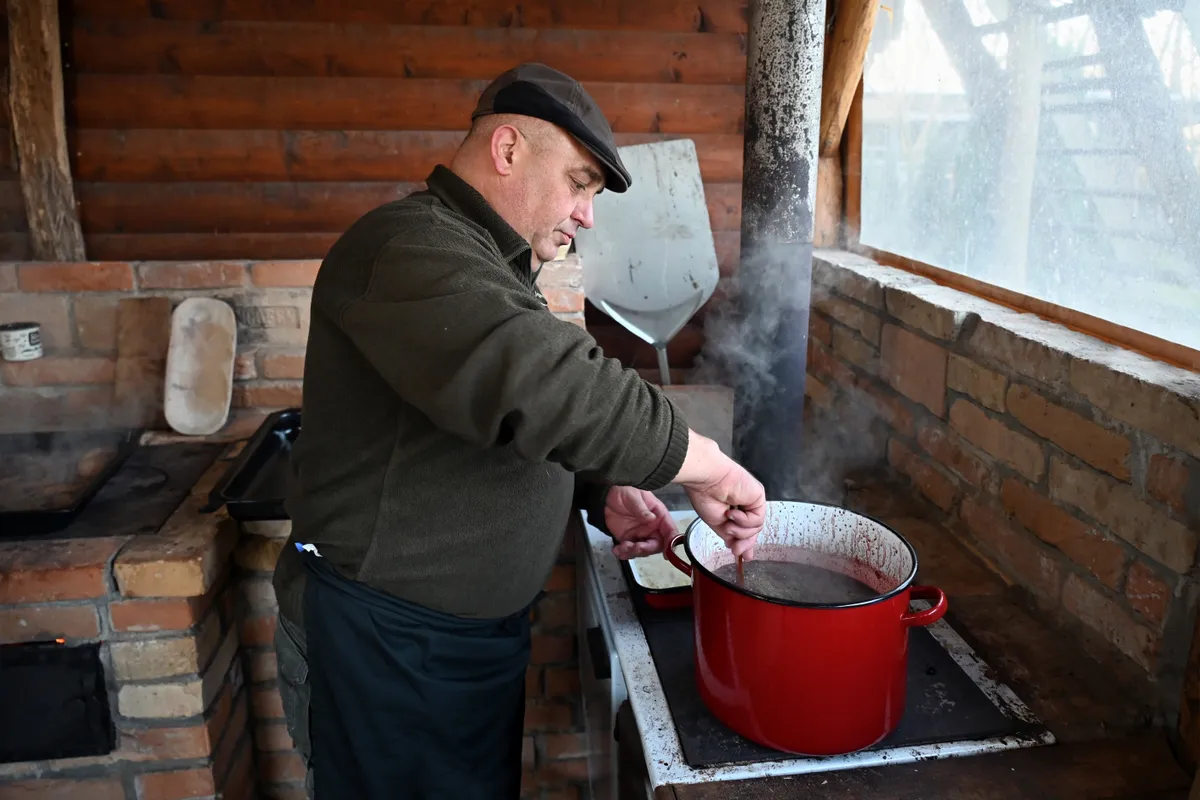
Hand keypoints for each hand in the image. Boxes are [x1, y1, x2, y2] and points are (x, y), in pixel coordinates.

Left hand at [605, 486, 677, 559]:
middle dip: (647, 549)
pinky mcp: (628, 539)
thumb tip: (652, 519)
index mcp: (659, 516)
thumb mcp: (634, 496)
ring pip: (643, 551)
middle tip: (635, 547)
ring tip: (622, 547)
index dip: (671, 542)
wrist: (607, 494)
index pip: (670, 531)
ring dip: (633, 552)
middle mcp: (653, 528)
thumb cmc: (625, 490)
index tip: (667, 552)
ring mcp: (640, 535)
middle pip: (657, 545)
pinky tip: (617, 550)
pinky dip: (623, 553)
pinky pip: (629, 551)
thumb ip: (642, 509)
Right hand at [672, 431, 766, 557]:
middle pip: (753, 531)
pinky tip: (733, 513)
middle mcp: (745, 505)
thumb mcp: (716, 524)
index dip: (745, 543)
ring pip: (755, 528)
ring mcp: (752, 501)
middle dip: (744, 542)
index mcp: (734, 510)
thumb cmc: (704, 496)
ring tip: (728, 522)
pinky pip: (757, 519)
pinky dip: (744, 520)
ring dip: (740, 530)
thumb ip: (729, 536)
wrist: (706, 480)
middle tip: (735, 549)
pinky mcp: (758, 496)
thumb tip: (737, 550)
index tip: (743, 556)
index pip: (745, 530)